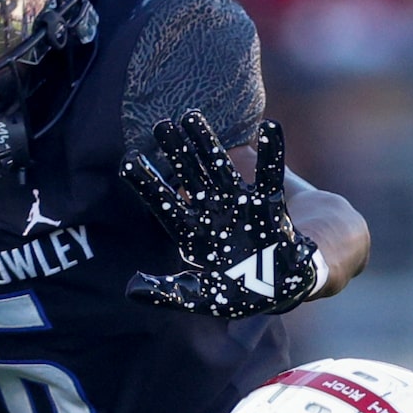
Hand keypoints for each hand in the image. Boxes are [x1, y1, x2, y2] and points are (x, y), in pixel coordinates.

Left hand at [122, 112, 324, 318]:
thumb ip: (170, 293)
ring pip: (220, 169)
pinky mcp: (269, 204)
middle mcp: (213, 213)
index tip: (128, 160)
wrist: (284, 287)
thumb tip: (132, 290)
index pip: (165, 205)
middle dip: (176, 152)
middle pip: (191, 178)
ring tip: (192, 115)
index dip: (148, 184)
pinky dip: (273, 152)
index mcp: (194, 234)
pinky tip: (270, 126)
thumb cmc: (242, 293)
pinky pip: (271, 175)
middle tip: (161, 125)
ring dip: (208, 144)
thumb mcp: (203, 297)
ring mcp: (240, 205)